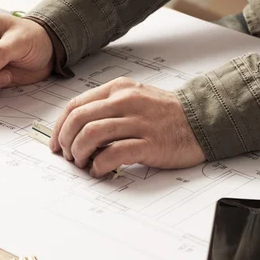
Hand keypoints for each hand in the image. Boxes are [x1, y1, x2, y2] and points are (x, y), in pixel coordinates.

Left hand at [49, 78, 204, 176]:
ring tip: (82, 163)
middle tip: (68, 155)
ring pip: (91, 134)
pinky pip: (114, 154)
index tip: (56, 142)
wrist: (202, 120)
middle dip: (65, 141)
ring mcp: (138, 122)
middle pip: (78, 119)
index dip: (59, 127)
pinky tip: (99, 170)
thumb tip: (76, 131)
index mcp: (118, 89)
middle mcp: (126, 102)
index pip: (75, 105)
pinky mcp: (150, 143)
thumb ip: (107, 108)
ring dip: (79, 153)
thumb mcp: (134, 98)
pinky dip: (99, 165)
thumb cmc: (166, 113)